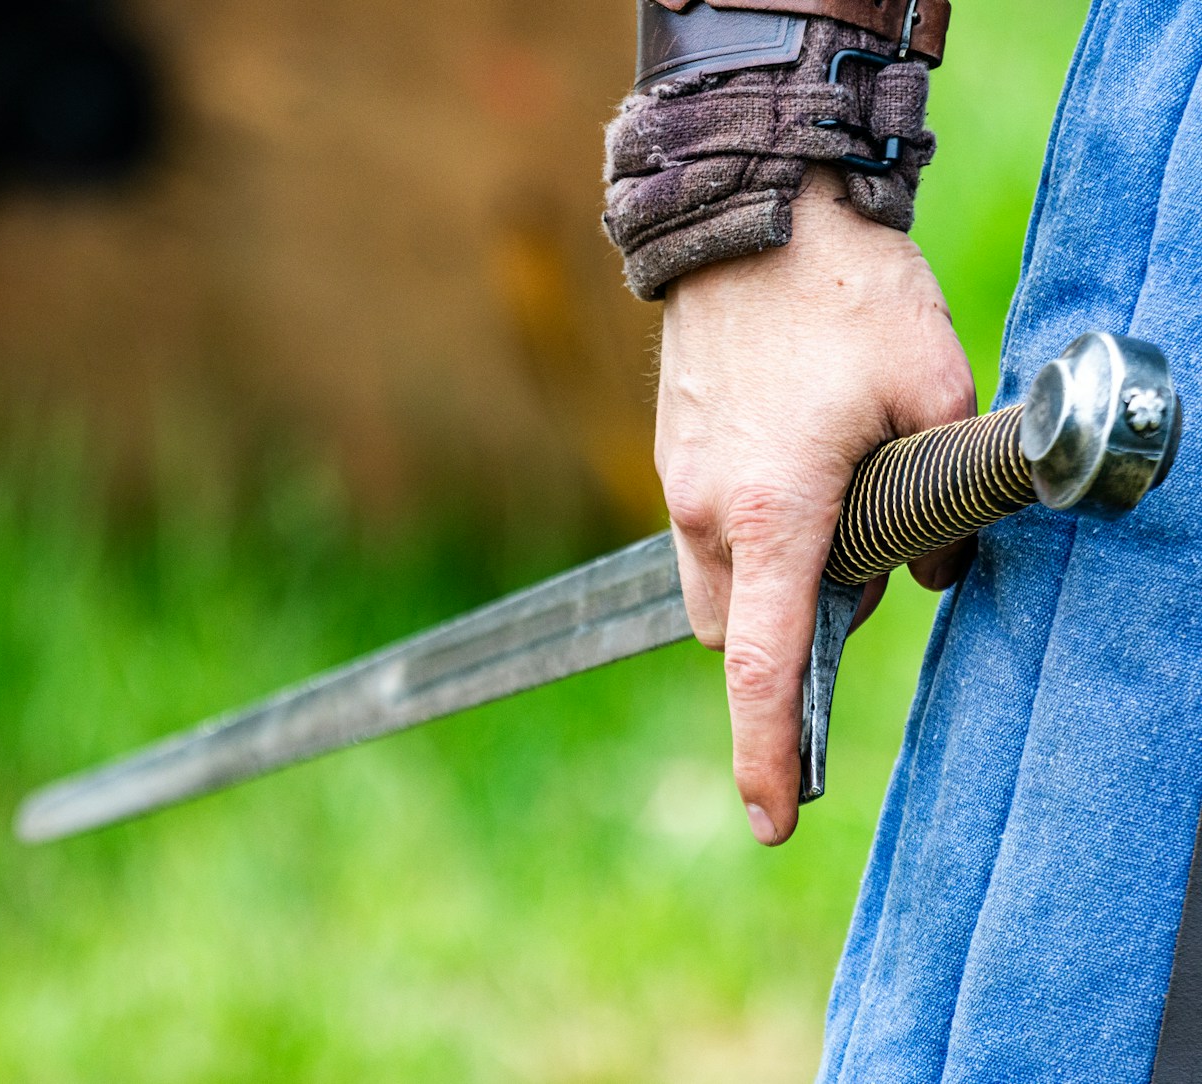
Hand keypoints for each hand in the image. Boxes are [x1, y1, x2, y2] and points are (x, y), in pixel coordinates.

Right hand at [657, 168, 974, 846]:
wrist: (752, 211)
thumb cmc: (846, 297)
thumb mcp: (936, 391)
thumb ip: (943, 503)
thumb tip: (932, 570)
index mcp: (773, 514)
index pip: (761, 665)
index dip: (769, 751)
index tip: (773, 818)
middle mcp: (708, 513)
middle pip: (736, 630)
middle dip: (789, 632)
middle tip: (863, 566)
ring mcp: (679, 483)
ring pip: (715, 582)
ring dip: (765, 582)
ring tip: (830, 501)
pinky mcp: (672, 453)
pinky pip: (703, 530)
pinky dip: (748, 533)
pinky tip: (797, 461)